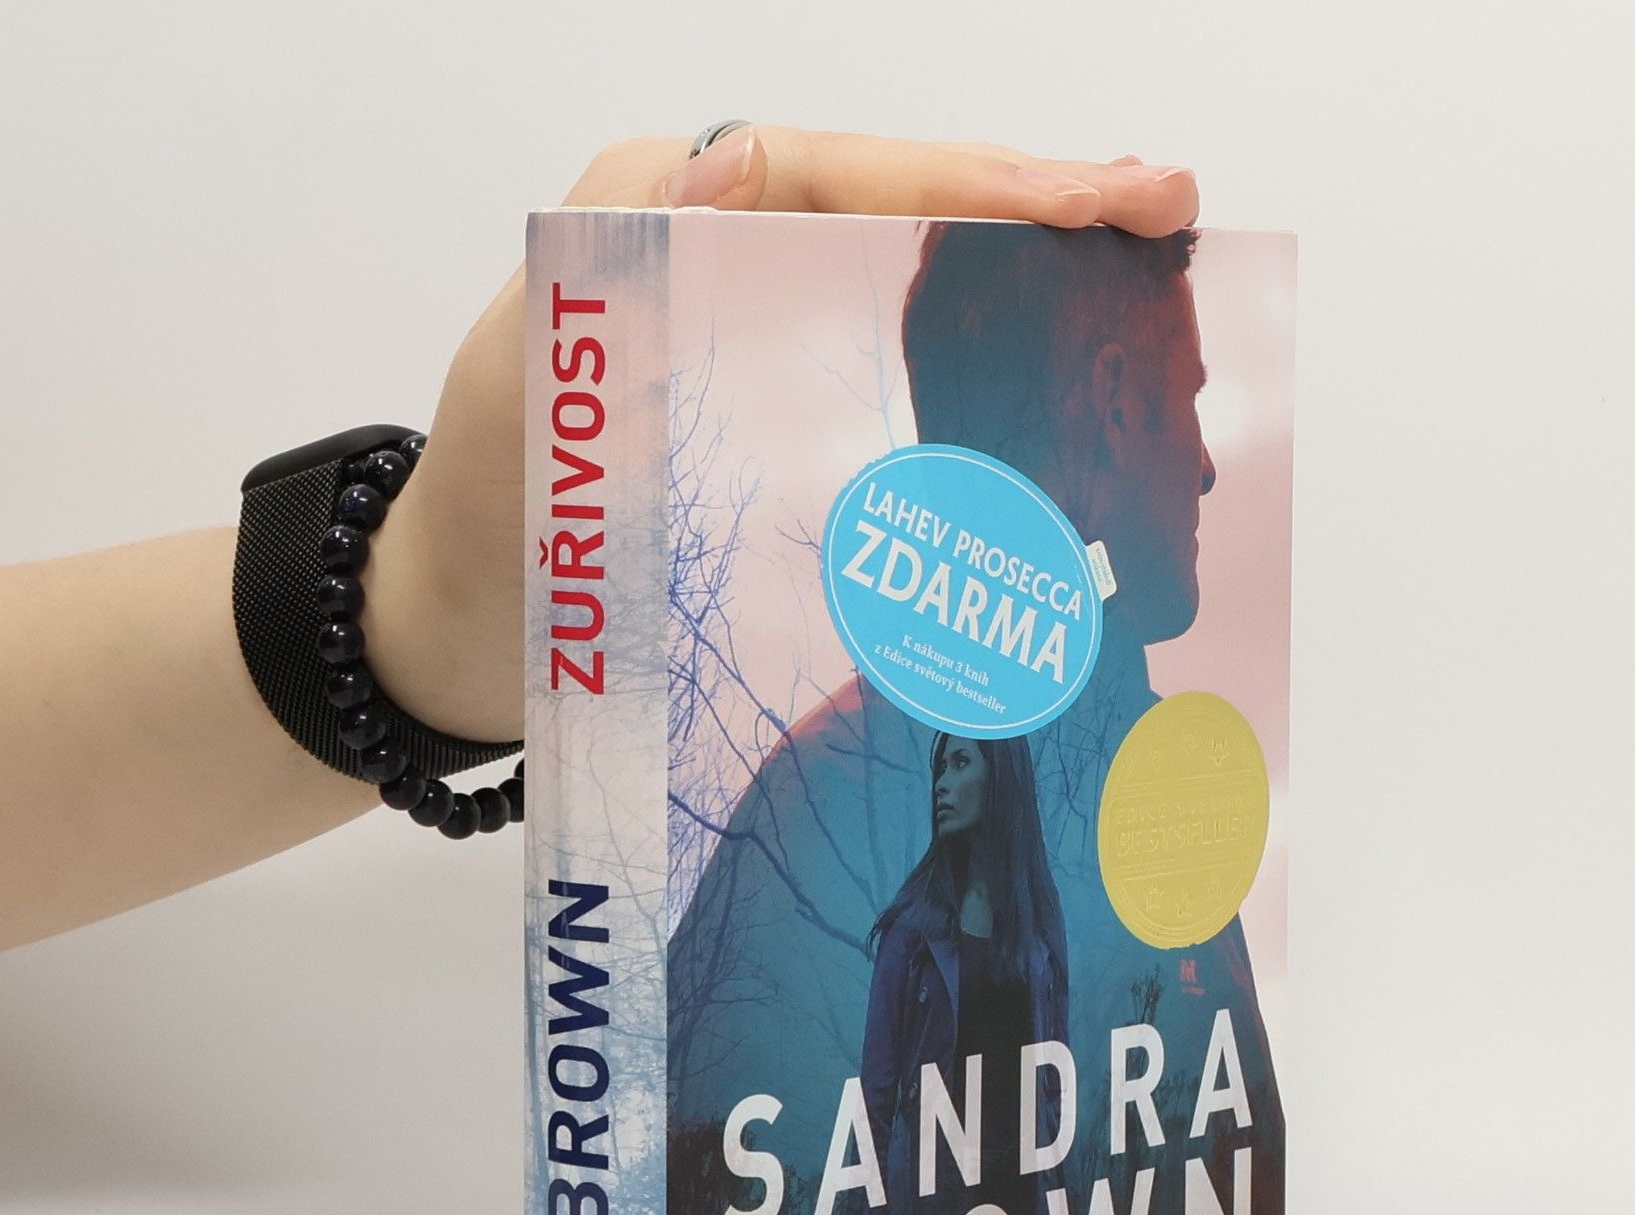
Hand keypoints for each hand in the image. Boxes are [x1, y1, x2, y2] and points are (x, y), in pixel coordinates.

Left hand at [360, 127, 1199, 743]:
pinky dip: (985, 374)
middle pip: (906, 216)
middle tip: (1169, 207)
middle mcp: (730, 260)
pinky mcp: (784, 421)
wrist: (465, 636)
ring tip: (1146, 275)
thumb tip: (736, 158)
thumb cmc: (491, 514)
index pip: (849, 176)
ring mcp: (767, 343)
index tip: (1102, 196)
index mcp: (669, 215)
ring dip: (1033, 282)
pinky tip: (1065, 389)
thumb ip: (624, 274)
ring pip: (918, 287)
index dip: (981, 184)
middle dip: (1039, 210)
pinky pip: (899, 374)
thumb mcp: (532, 376)